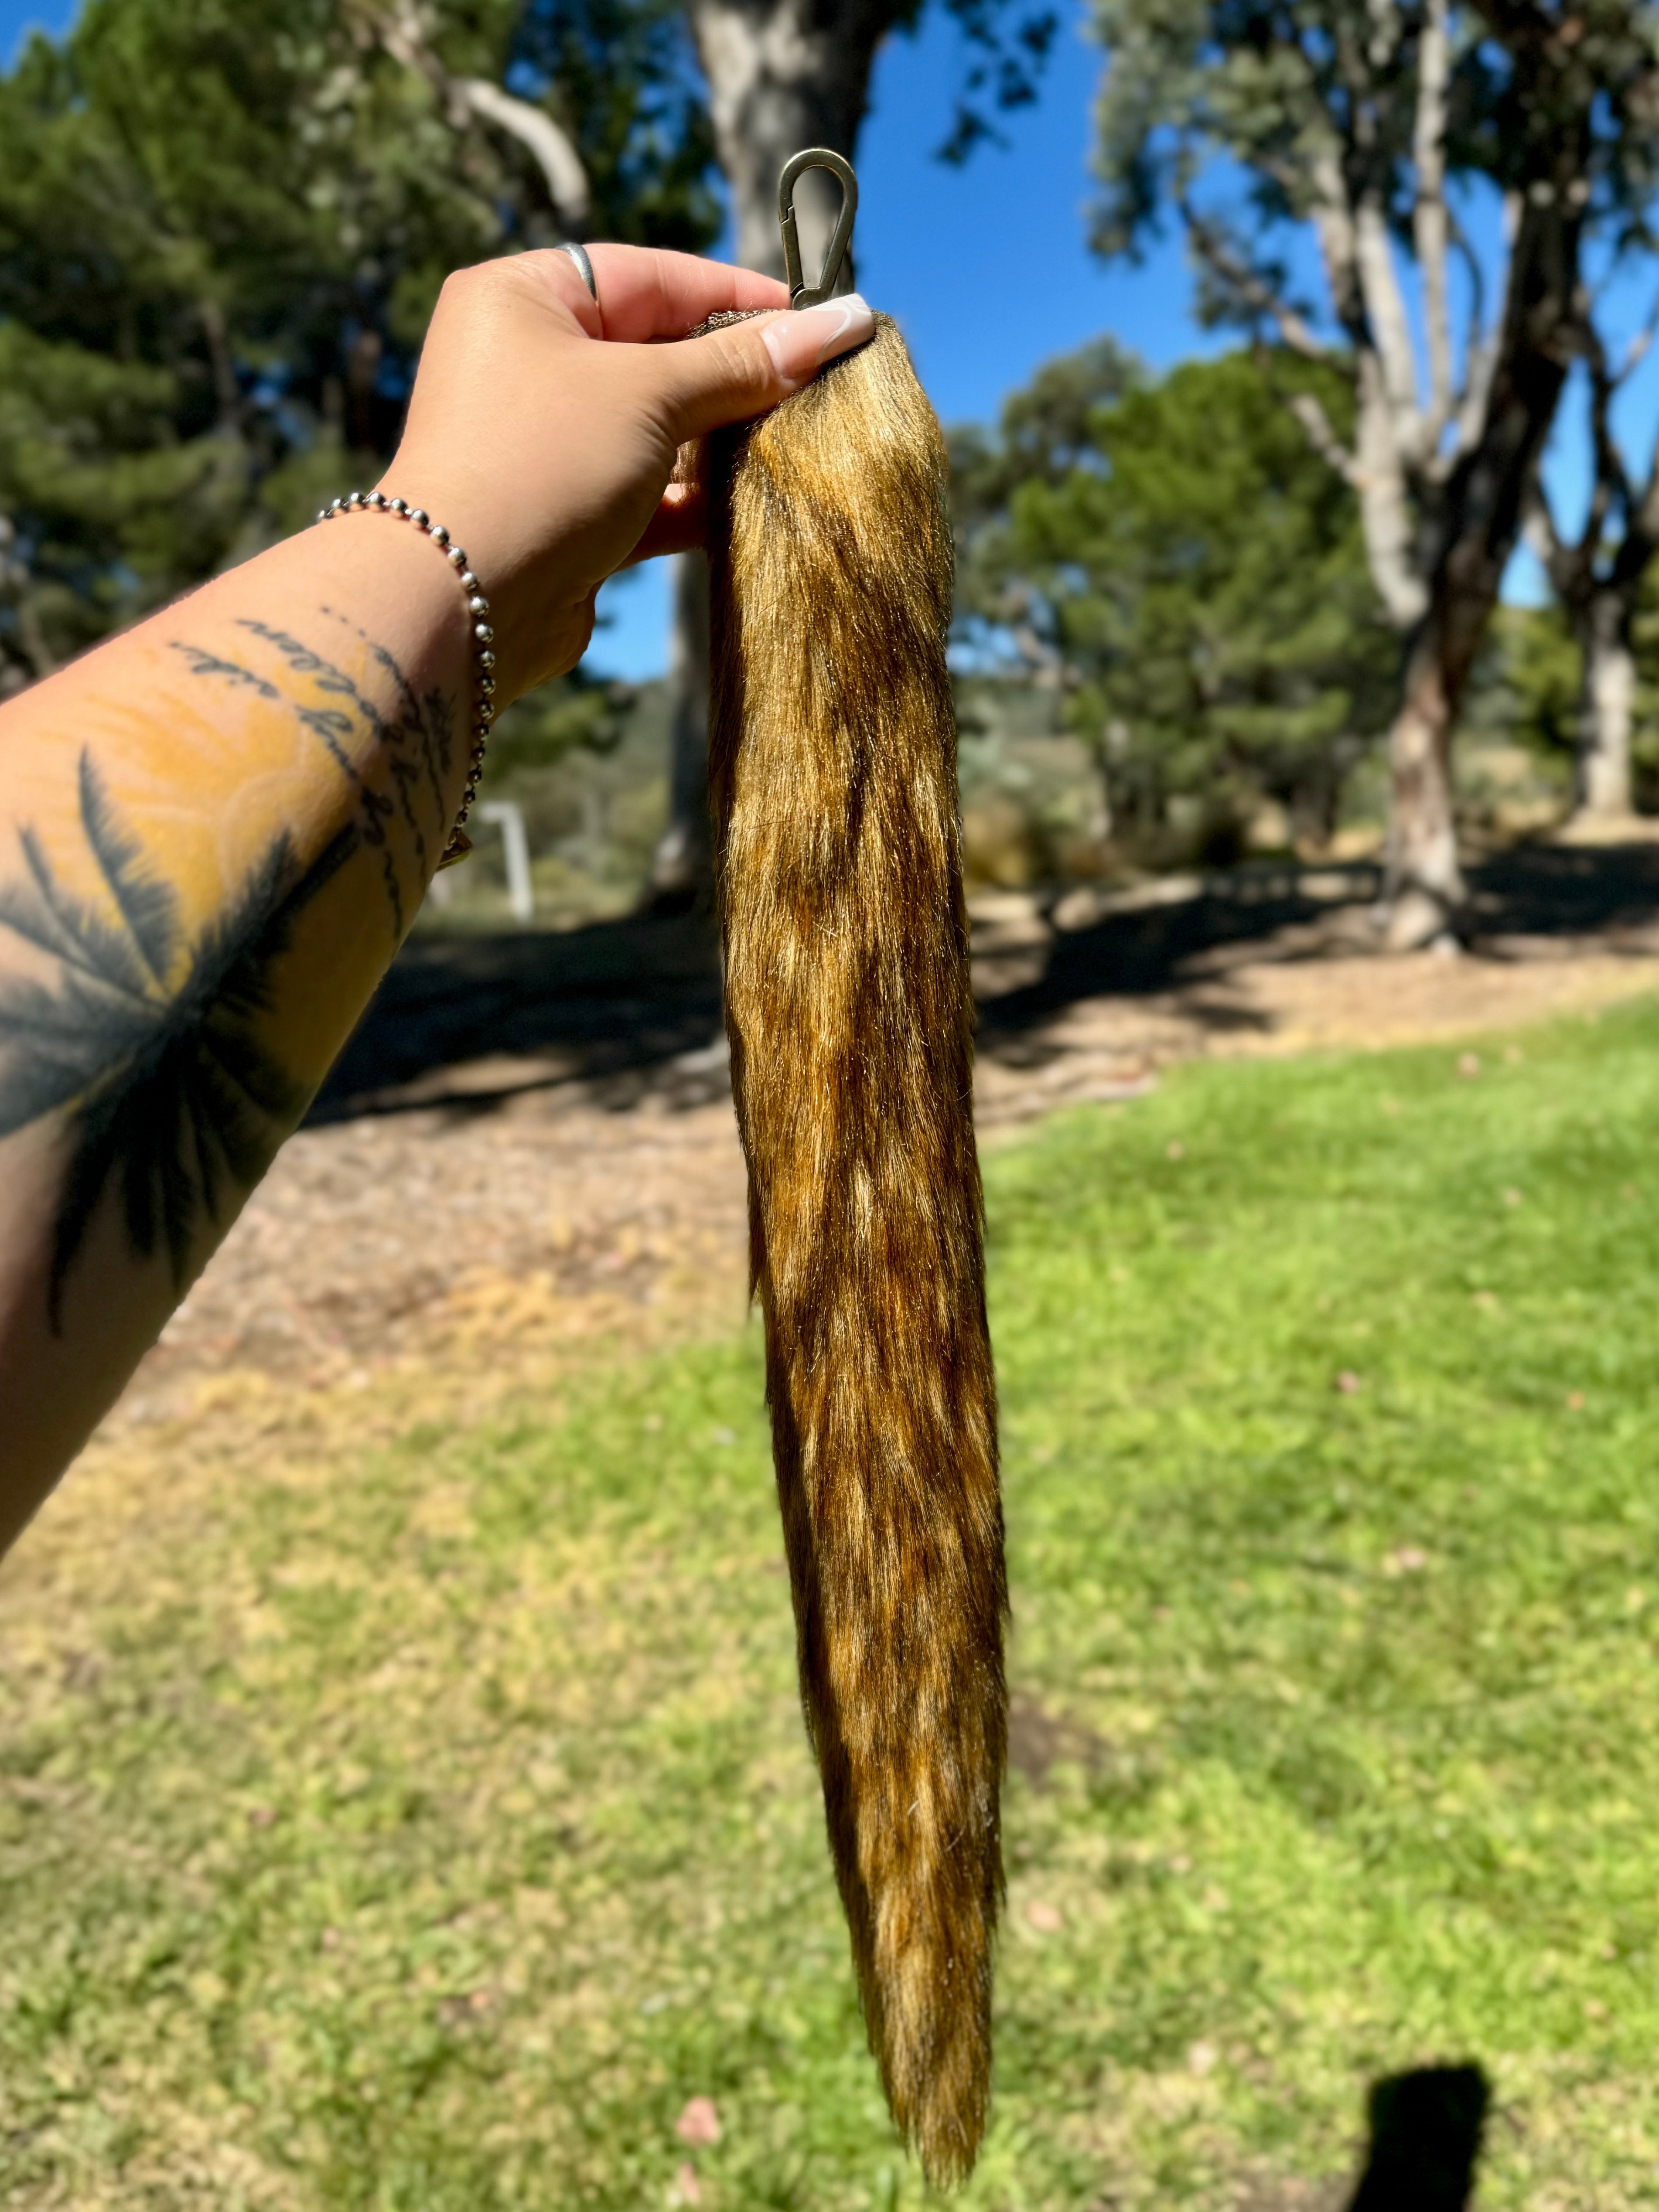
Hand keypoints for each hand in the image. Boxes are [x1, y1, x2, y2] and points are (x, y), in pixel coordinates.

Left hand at [381, 246, 874, 698]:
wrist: (464, 601)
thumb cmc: (543, 464)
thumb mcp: (648, 394)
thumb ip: (743, 363)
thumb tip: (842, 322)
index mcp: (525, 298)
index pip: (653, 277)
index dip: (740, 296)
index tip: (818, 319)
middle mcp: (529, 361)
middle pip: (660, 351)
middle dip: (740, 372)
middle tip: (824, 384)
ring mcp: (550, 443)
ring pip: (660, 428)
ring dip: (727, 439)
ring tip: (803, 441)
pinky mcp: (570, 514)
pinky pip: (650, 492)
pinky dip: (700, 497)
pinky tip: (760, 500)